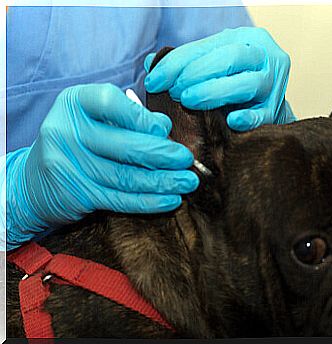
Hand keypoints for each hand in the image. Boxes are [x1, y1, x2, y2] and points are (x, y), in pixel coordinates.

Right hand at [7, 84, 198, 243]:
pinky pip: (119, 199)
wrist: (36, 179)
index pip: (111, 103)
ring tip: (188, 182)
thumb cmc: (80, 140)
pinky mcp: (76, 193)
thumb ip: (130, 117)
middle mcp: (66, 130)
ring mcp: (67, 164)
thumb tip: (165, 127)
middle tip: (188, 160)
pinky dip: (149, 201)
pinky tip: (171, 200)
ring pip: (125, 176)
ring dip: (163, 181)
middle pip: (123, 145)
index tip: (165, 129)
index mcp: (75, 102)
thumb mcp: (97, 118)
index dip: (142, 118)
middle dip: (162, 154)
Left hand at [144, 27, 296, 131]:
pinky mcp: (276, 109)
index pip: (208, 46)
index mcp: (246, 39)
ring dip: (214, 92)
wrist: (264, 104)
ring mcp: (273, 83)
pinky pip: (263, 114)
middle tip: (173, 91)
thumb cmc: (233, 83)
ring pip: (248, 83)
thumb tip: (152, 63)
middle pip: (231, 58)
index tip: (154, 80)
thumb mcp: (210, 65)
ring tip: (189, 101)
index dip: (177, 63)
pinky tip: (232, 121)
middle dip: (196, 73)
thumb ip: (185, 63)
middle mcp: (263, 56)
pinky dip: (248, 117)